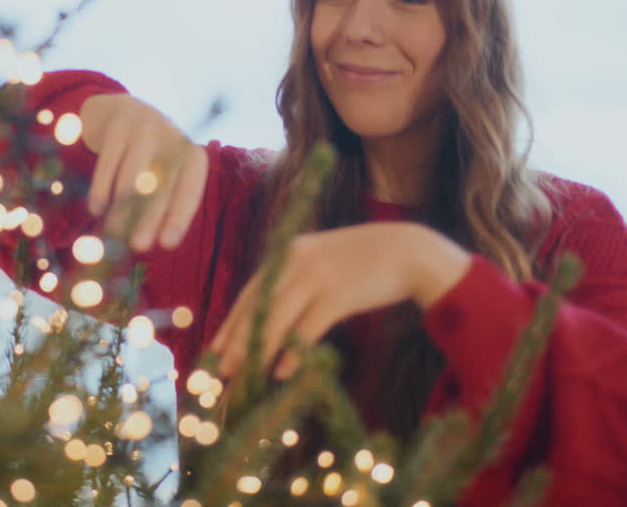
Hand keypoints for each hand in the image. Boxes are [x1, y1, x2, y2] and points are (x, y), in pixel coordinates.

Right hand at [79, 94, 207, 251]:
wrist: (123, 112)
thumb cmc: (149, 157)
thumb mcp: (163, 173)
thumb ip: (162, 203)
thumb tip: (153, 246)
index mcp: (191, 156)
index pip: (190, 189)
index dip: (180, 216)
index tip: (168, 244)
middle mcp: (173, 138)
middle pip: (162, 185)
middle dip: (150, 217)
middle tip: (139, 246)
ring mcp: (146, 128)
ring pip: (133, 174)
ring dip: (123, 206)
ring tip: (112, 232)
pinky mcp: (119, 125)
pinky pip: (110, 161)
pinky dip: (102, 187)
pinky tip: (96, 209)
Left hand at [209, 222, 471, 380]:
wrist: (410, 250)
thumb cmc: (366, 261)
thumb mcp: (323, 262)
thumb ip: (297, 282)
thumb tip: (273, 318)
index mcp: (289, 252)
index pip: (251, 292)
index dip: (232, 322)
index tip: (216, 348)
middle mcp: (296, 260)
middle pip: (257, 305)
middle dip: (235, 340)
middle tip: (219, 370)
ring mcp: (317, 275)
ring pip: (276, 318)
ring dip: (256, 350)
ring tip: (241, 376)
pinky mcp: (339, 293)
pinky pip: (308, 326)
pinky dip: (292, 350)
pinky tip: (281, 372)